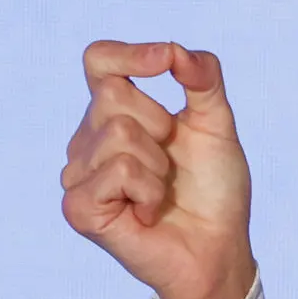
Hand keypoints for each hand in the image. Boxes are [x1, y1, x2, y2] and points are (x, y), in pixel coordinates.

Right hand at [61, 41, 255, 298]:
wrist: (218, 247)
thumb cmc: (214, 189)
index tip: (164, 60)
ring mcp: (78, 175)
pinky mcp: (78, 208)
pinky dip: (147, 191)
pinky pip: (117, 170)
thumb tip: (175, 50)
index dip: (129, 53)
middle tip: (169, 165)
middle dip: (160, 126)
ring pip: (118, 134)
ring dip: (157, 166)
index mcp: (115, 113)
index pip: (99, 60)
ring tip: (160, 193)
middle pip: (113, 95)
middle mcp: (88, 140)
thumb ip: (203, 78)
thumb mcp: (216, 123)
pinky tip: (147, 212)